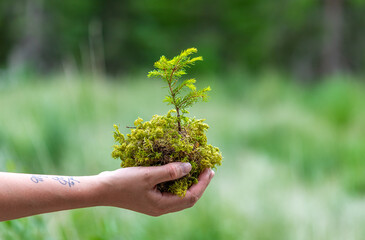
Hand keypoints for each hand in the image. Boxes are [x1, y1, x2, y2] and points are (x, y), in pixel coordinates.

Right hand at [97, 162, 214, 215]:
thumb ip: (169, 171)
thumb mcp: (148, 175)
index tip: (210, 170)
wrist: (101, 190)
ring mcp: (155, 203)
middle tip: (208, 170)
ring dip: (190, 183)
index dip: (202, 184)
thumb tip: (189, 167)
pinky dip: (177, 182)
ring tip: (197, 169)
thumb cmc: (123, 183)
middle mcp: (161, 207)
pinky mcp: (150, 197)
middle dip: (199, 184)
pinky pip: (170, 191)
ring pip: (179, 195)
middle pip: (188, 198)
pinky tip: (178, 171)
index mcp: (163, 205)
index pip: (191, 197)